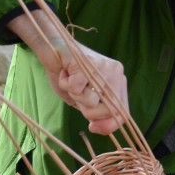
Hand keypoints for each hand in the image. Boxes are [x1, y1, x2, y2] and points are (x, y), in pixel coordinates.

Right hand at [8, 11, 128, 134]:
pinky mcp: (86, 62)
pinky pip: (76, 88)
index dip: (109, 125)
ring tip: (71, 80)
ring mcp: (103, 66)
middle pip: (107, 111)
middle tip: (77, 93)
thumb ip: (95, 114)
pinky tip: (65, 72)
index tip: (92, 127)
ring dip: (75, 96)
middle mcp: (116, 73)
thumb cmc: (68, 75)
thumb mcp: (84, 100)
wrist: (52, 47)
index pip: (122, 113)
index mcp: (118, 82)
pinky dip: (65, 84)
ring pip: (92, 101)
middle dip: (88, 111)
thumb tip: (98, 127)